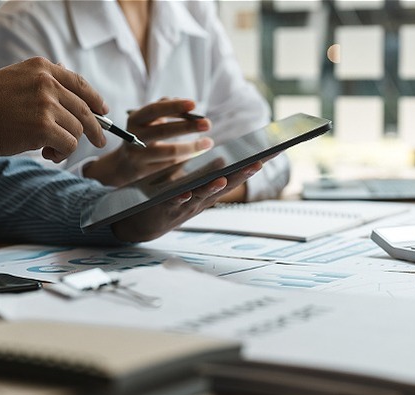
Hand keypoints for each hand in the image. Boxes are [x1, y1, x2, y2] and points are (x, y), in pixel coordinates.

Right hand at [0, 57, 107, 161]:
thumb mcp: (14, 79)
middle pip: (85, 109)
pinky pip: (69, 144)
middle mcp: (47, 83)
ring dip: (67, 144)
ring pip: (77, 130)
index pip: (79, 83)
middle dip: (96, 128)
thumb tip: (69, 82)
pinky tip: (48, 155)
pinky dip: (62, 153)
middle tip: (100, 142)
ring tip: (50, 150)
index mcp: (41, 68)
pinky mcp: (45, 127)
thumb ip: (41, 81)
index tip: (103, 110)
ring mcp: (46, 105)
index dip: (95, 99)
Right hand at [84, 99, 212, 185]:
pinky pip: (170, 164)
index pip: (155, 110)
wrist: (124, 163)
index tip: (194, 104)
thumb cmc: (143, 134)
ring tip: (208, 142)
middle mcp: (134, 137)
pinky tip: (198, 152)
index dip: (174, 106)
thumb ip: (166, 108)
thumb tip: (188, 106)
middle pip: (163, 131)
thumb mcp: (149, 119)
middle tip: (207, 124)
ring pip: (169, 152)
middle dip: (188, 126)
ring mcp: (139, 155)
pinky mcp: (145, 171)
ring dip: (191, 147)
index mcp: (135, 119)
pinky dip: (186, 157)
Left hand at [110, 162, 261, 241]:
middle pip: (225, 186)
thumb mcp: (192, 185)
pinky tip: (185, 192)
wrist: (142, 224)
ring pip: (202, 196)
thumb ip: (206, 173)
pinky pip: (174, 203)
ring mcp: (185, 206)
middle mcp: (202, 200)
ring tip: (224, 178)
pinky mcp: (166, 210)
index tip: (271, 151)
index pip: (235, 175)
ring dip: (213, 188)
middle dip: (242, 175)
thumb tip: (225, 157)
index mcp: (209, 190)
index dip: (251, 165)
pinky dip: (181, 198)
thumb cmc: (170, 200)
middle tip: (258, 162)